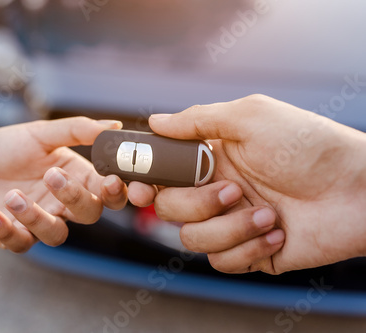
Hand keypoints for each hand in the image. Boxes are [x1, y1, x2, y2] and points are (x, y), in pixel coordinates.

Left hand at [0, 117, 126, 252]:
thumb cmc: (5, 148)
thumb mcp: (40, 133)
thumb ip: (77, 130)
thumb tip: (115, 125)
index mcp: (76, 176)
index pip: (108, 190)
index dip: (117, 191)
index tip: (110, 181)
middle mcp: (63, 202)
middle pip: (90, 214)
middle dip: (75, 198)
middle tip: (52, 176)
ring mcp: (40, 221)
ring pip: (57, 234)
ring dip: (37, 217)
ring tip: (12, 195)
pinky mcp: (14, 235)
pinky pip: (21, 244)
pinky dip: (8, 231)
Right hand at [128, 95, 365, 273]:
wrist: (359, 190)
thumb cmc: (308, 146)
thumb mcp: (251, 117)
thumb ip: (198, 120)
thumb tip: (155, 121)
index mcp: (210, 158)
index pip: (161, 173)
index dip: (144, 183)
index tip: (140, 189)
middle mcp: (215, 190)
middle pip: (168, 209)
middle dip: (197, 204)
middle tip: (234, 190)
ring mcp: (231, 222)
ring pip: (192, 239)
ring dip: (230, 228)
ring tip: (268, 213)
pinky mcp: (249, 251)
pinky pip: (221, 262)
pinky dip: (248, 248)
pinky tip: (279, 232)